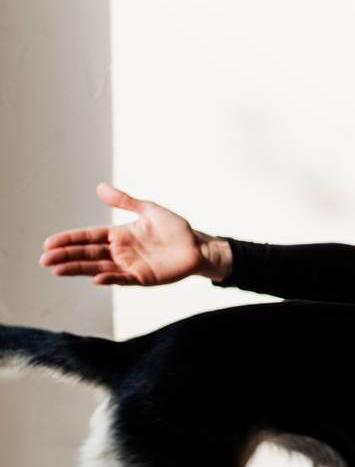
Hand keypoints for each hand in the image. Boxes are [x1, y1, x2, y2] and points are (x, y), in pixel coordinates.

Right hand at [39, 183, 229, 284]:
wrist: (198, 246)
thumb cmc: (175, 229)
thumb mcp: (149, 210)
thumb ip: (125, 201)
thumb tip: (99, 188)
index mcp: (119, 235)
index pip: (88, 237)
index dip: (69, 240)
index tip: (49, 243)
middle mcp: (120, 251)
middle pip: (87, 254)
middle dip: (66, 256)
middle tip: (45, 259)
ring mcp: (130, 266)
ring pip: (98, 267)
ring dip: (78, 269)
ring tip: (57, 270)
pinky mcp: (143, 277)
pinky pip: (122, 278)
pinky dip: (109, 278)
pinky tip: (95, 278)